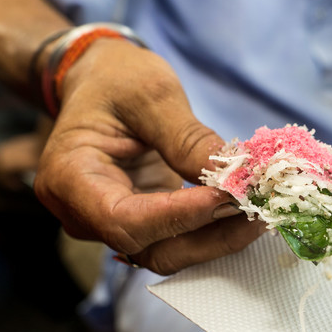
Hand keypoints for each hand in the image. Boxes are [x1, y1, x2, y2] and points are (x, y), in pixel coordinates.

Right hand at [35, 39, 263, 274]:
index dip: (179, 216)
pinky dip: (214, 229)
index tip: (228, 196)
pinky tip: (246, 208)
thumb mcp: (150, 94)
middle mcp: (85, 213)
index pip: (123, 219)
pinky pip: (179, 239)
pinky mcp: (143, 223)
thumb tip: (234, 178)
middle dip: (210, 234)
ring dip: (219, 237)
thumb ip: (187, 139)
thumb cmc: (115, 79)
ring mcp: (113, 224)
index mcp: (69, 176)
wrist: (100, 82)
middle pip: (150, 247)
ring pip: (170, 252)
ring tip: (261, 209)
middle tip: (259, 207)